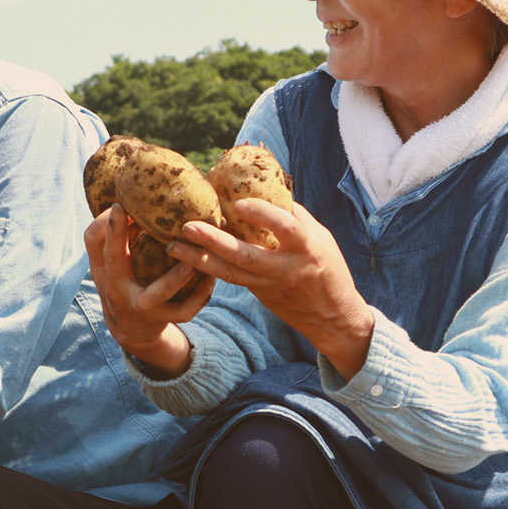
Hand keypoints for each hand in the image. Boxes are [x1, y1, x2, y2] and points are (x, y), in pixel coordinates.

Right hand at [84, 205, 213, 377]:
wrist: (130, 329)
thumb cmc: (122, 282)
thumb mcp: (108, 263)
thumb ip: (110, 235)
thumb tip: (125, 195)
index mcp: (105, 268)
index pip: (95, 242)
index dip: (105, 224)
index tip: (118, 204)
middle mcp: (117, 287)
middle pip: (115, 260)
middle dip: (119, 236)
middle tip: (133, 214)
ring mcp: (140, 305)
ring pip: (157, 293)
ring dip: (175, 276)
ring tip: (192, 259)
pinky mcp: (162, 319)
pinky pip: (183, 310)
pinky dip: (199, 295)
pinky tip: (210, 278)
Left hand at [170, 198, 374, 379]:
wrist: (334, 318)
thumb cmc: (331, 270)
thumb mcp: (322, 239)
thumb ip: (296, 217)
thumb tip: (269, 190)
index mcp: (307, 249)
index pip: (286, 228)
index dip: (263, 215)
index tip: (240, 203)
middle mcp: (285, 268)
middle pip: (245, 255)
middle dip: (214, 241)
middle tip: (187, 226)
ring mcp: (268, 284)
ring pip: (230, 273)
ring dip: (199, 260)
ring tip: (173, 247)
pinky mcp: (258, 293)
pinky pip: (231, 279)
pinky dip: (209, 268)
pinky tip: (188, 258)